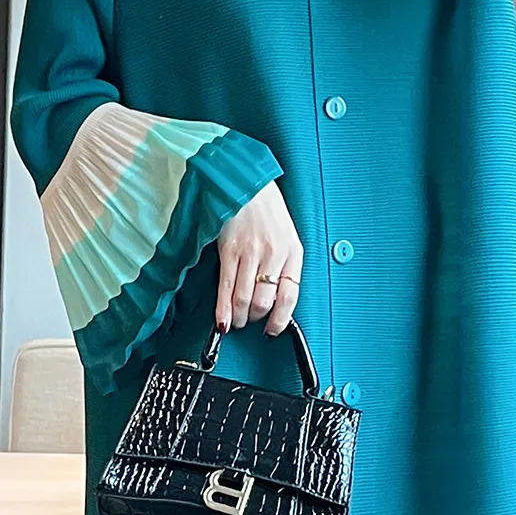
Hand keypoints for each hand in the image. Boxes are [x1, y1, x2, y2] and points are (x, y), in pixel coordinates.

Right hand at [215, 181, 303, 336]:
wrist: (247, 184)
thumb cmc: (267, 211)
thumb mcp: (287, 237)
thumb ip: (284, 266)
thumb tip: (275, 301)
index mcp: (292, 252)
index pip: (290, 296)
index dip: (280, 319)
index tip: (272, 330)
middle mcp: (273, 254)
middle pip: (264, 302)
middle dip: (255, 319)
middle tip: (250, 321)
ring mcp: (250, 253)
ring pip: (244, 299)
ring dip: (238, 317)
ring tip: (236, 321)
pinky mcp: (229, 250)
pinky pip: (225, 288)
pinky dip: (222, 310)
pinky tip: (222, 321)